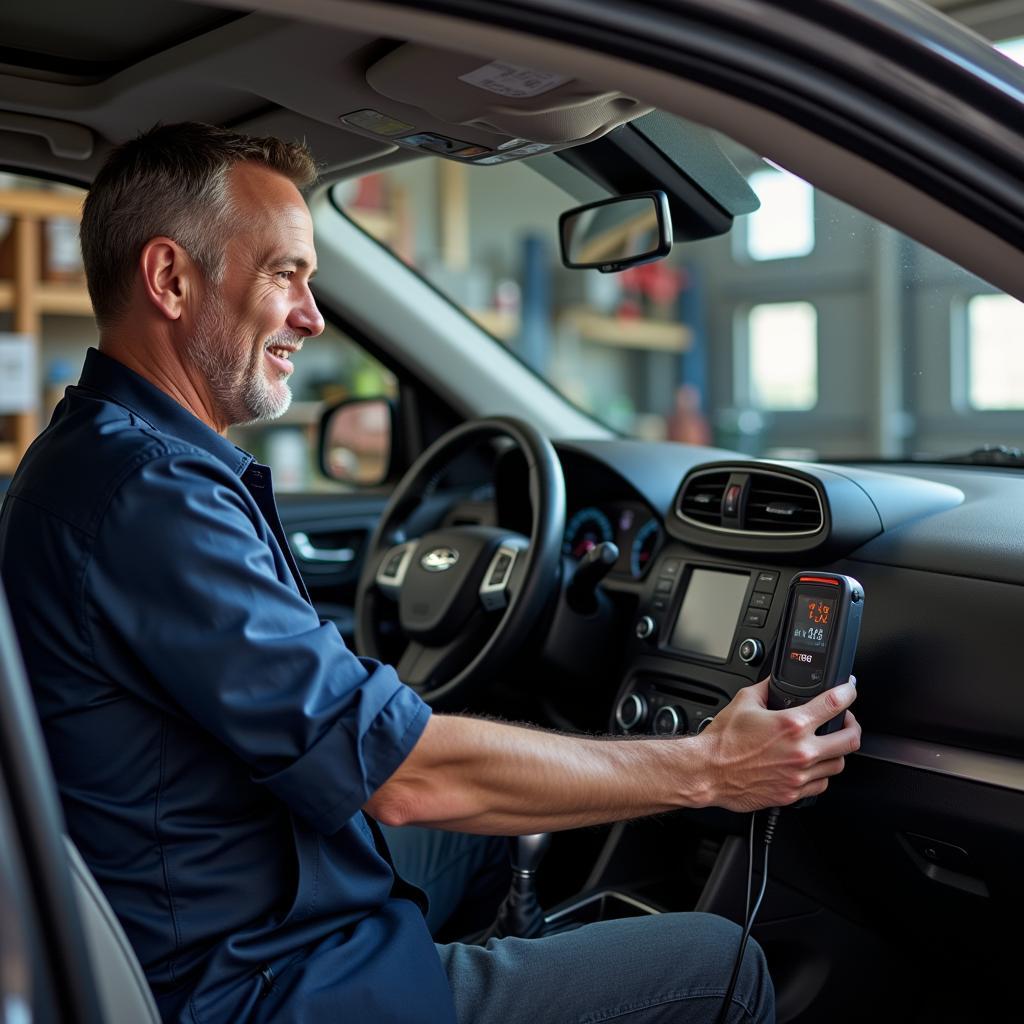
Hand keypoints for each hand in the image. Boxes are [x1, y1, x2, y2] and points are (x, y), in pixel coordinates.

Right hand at [696, 677, 860, 810]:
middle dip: (852, 726)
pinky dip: (821, 773)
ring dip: (837, 752)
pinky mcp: (792, 793)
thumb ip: (767, 689)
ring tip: (828, 744)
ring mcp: (799, 775)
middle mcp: (801, 751)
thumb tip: (776, 682)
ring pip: (839, 764)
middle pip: (850, 739)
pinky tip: (812, 765)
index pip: (834, 704)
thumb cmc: (722, 740)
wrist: (708, 771)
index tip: (849, 689)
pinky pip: (821, 784)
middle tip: (845, 721)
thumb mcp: (744, 701)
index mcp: (791, 725)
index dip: (848, 692)